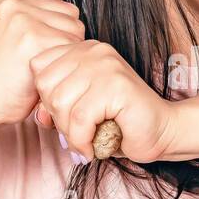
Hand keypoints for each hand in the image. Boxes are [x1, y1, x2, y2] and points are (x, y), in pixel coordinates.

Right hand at [0, 0, 85, 127]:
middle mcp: (16, 5)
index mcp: (9, 1)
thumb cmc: (2, 75)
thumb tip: (72, 12)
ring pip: (76, 29)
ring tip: (44, 65)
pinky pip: (73, 47)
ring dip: (67, 51)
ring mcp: (25, 21)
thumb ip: (35, 17)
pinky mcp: (36, 39)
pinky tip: (47, 73)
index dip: (57, 20)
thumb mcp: (9, 34)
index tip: (42, 41)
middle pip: (70, 12)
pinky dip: (66, 64)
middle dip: (65, 36)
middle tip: (43, 57)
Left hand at [29, 40, 178, 163]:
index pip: (38, 67)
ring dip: (69, 132)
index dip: (45, 99)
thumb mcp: (79, 111)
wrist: (161, 131)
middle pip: (46, 85)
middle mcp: (94, 51)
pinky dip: (82, 140)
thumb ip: (55, 106)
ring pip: (60, 102)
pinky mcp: (116, 85)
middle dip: (56, 117)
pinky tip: (93, 148)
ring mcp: (106, 65)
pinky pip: (81, 117)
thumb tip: (37, 114)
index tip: (66, 117)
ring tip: (85, 141)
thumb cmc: (120, 123)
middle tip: (76, 133)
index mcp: (82, 50)